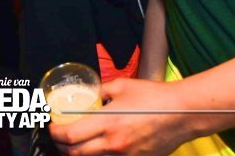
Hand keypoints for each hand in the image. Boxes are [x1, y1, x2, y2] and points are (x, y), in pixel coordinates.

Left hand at [49, 78, 196, 155]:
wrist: (182, 113)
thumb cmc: (154, 97)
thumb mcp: (123, 85)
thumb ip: (103, 91)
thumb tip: (92, 96)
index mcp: (108, 122)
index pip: (70, 135)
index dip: (56, 133)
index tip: (53, 127)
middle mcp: (113, 143)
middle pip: (76, 154)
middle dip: (63, 146)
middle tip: (60, 137)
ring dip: (79, 153)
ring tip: (76, 144)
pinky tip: (100, 146)